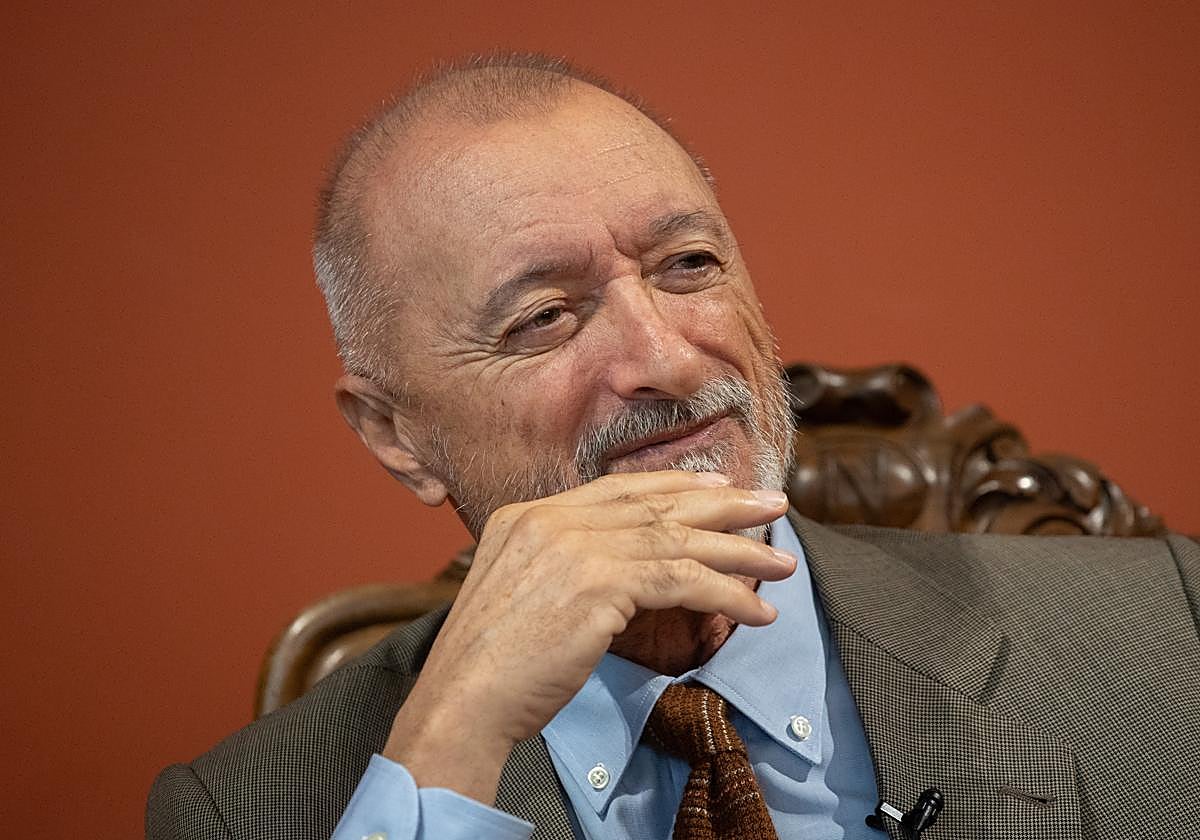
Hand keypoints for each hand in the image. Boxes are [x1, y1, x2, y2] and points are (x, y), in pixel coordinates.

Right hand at [382, 470, 794, 802]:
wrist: (462, 700)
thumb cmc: (490, 665)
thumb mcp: (523, 592)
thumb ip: (564, 566)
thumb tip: (623, 573)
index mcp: (528, 515)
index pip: (618, 488)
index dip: (675, 485)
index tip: (721, 487)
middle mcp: (551, 520)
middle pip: (655, 505)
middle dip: (724, 505)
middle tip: (772, 505)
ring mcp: (574, 546)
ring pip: (676, 540)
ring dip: (738, 552)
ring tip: (782, 564)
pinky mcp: (599, 583)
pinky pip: (681, 581)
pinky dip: (726, 594)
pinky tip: (756, 610)